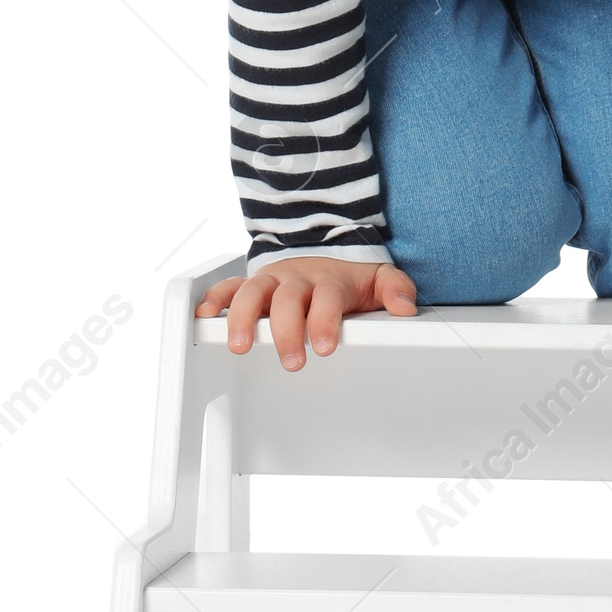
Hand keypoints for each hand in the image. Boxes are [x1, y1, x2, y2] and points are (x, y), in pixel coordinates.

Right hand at [194, 257, 417, 361]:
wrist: (325, 251)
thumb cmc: (350, 278)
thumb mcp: (379, 279)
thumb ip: (395, 290)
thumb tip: (405, 307)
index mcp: (330, 281)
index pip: (327, 298)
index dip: (325, 320)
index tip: (325, 346)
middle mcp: (298, 280)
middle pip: (288, 299)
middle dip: (286, 330)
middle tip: (291, 360)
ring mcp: (272, 282)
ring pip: (253, 292)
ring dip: (244, 318)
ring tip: (241, 346)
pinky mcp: (252, 285)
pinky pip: (228, 287)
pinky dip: (215, 300)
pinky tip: (206, 318)